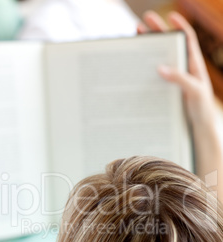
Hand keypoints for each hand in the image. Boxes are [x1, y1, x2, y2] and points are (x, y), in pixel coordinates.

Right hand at [138, 11, 215, 132]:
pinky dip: (146, 68)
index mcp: (194, 64)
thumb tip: (160, 67)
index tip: (170, 16)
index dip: (180, 26)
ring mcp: (174, 79)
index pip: (188, 39)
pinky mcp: (166, 90)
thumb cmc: (202, 108)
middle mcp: (183, 69)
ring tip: (137, 37)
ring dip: (149, 48)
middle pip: (169, 45)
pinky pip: (155, 76)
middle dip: (157, 32)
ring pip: (160, 59)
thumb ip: (180, 78)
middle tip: (144, 21)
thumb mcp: (195, 91)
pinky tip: (137, 66)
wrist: (198, 128)